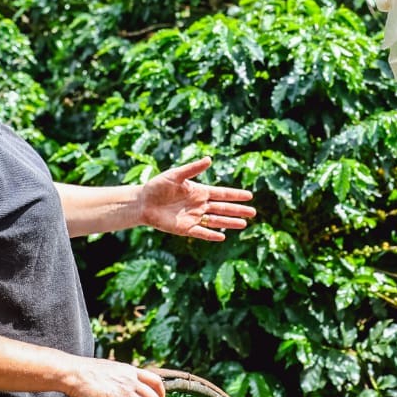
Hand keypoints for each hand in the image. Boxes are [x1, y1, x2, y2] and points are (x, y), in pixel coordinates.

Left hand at [140, 156, 255, 240]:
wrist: (142, 202)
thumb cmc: (157, 186)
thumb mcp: (175, 175)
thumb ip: (192, 169)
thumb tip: (210, 159)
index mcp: (199, 191)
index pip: (222, 193)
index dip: (235, 195)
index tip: (249, 196)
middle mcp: (199, 205)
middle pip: (223, 208)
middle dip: (238, 210)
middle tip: (254, 212)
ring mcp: (193, 217)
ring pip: (216, 221)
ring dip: (229, 223)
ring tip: (244, 224)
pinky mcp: (185, 228)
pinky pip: (201, 232)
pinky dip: (211, 234)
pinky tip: (222, 236)